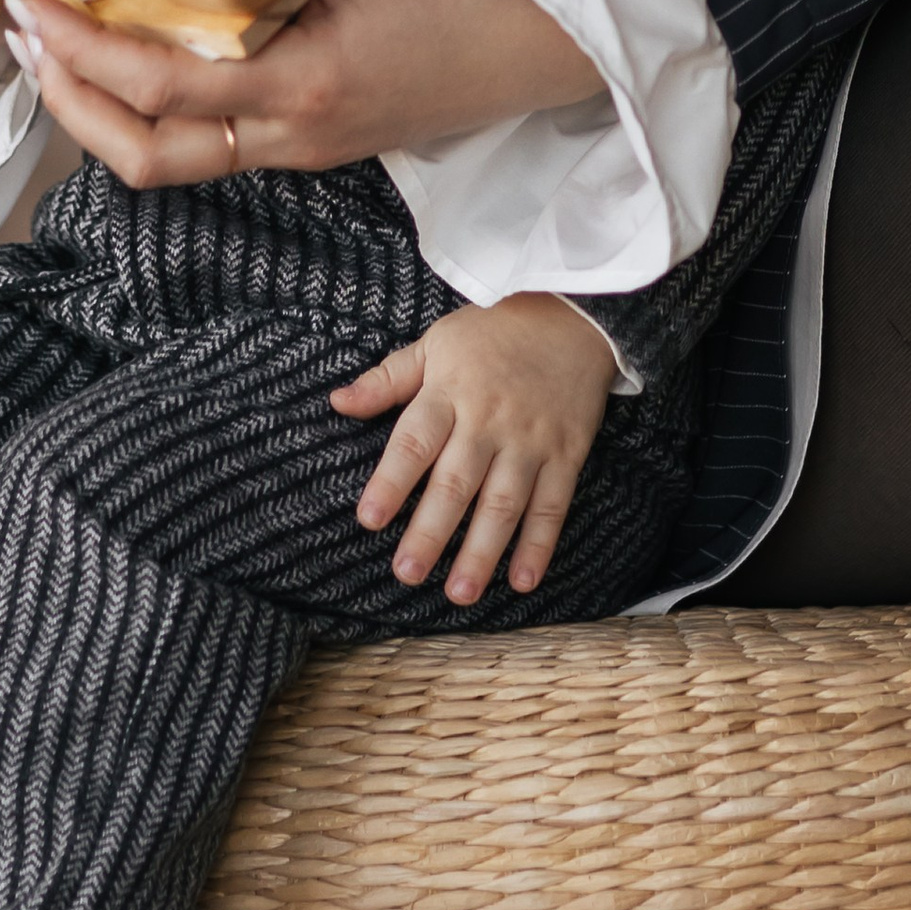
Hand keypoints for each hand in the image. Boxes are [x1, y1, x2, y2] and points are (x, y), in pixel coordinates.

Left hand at [4, 0, 599, 184]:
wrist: (553, 42)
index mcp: (305, 89)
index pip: (160, 91)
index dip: (82, 52)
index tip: (38, 8)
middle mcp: (296, 137)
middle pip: (149, 157)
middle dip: (73, 104)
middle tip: (34, 37)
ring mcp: (306, 149)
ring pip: (177, 158)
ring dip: (109, 108)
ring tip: (71, 41)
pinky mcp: (316, 140)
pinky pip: (215, 137)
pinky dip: (161, 101)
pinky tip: (146, 46)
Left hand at [332, 294, 617, 604]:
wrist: (572, 316)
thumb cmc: (493, 331)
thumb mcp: (435, 343)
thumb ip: (387, 379)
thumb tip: (338, 401)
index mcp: (450, 392)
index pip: (415, 442)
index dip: (391, 481)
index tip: (369, 518)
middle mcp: (489, 420)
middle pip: (456, 483)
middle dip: (431, 531)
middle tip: (406, 573)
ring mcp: (530, 440)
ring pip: (504, 502)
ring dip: (482, 550)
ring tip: (459, 593)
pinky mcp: (566, 453)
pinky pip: (553, 504)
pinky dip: (539, 544)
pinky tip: (522, 579)